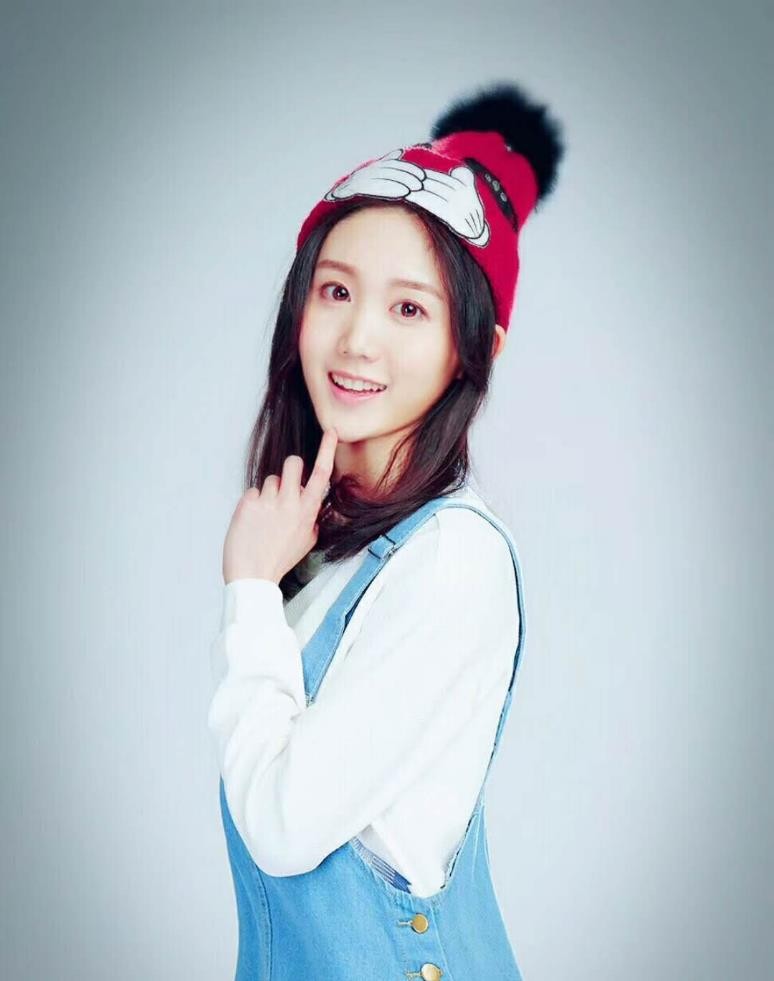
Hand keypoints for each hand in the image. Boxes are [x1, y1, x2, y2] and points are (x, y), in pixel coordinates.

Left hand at [222, 428, 338, 585]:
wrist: (253, 576)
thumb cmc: (279, 559)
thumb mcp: (307, 541)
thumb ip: (313, 518)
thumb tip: (314, 505)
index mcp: (308, 511)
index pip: (321, 474)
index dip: (327, 450)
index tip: (331, 432)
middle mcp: (290, 503)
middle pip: (293, 463)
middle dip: (290, 470)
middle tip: (284, 488)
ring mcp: (269, 502)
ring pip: (270, 479)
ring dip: (269, 494)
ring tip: (265, 517)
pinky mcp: (248, 504)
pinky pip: (252, 492)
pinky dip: (252, 504)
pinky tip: (253, 522)